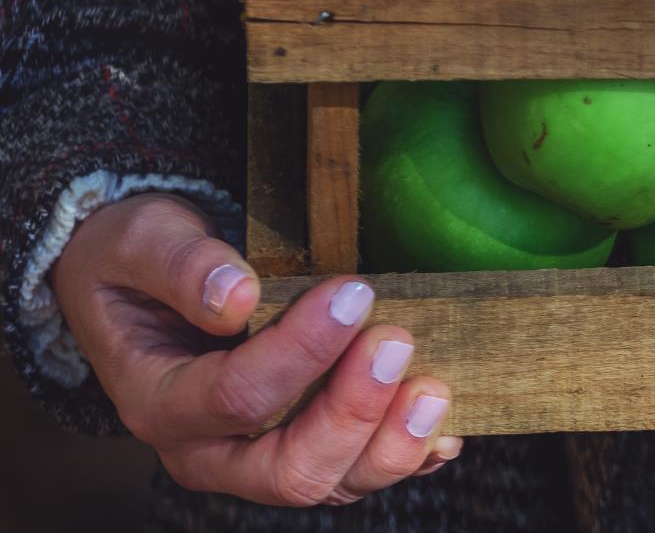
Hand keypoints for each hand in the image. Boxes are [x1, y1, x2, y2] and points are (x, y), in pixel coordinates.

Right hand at [51, 192, 460, 504]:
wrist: (145, 282)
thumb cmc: (141, 261)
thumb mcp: (140, 242)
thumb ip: (180, 266)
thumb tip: (237, 296)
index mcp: (160, 402)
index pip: (236, 397)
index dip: (300, 352)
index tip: (352, 294)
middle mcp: (209, 449)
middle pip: (289, 469)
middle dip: (353, 412)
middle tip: (396, 342)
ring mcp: (258, 459)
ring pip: (332, 483)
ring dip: (391, 444)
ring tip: (432, 389)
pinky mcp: (303, 448)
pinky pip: (358, 472)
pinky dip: (408, 457)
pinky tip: (445, 430)